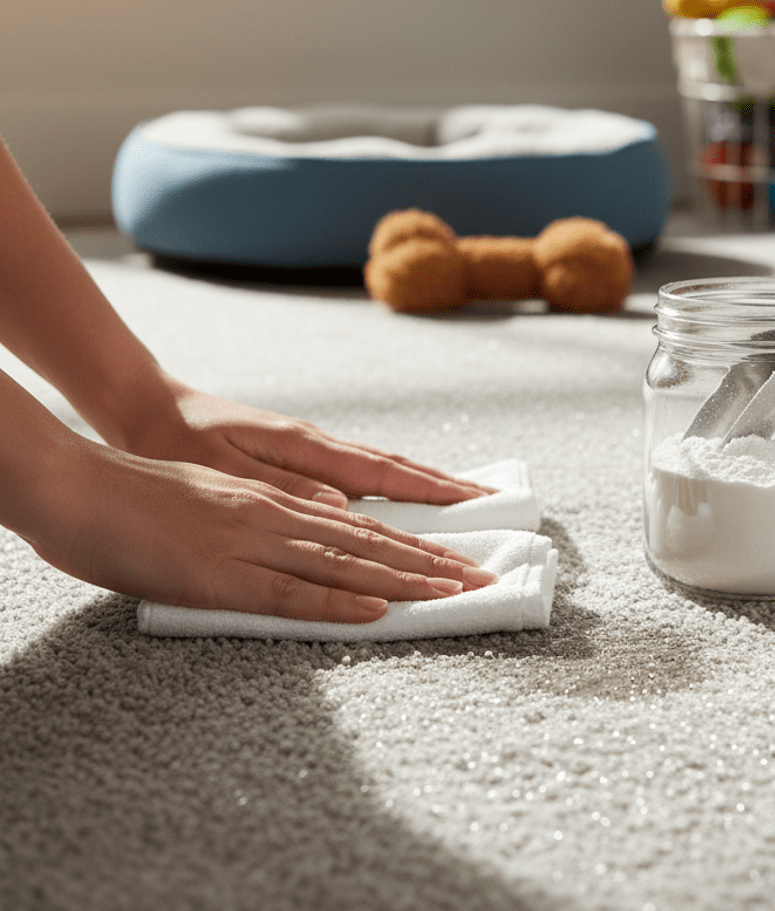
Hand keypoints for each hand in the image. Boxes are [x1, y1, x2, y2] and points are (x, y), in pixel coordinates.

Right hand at [30, 439, 496, 621]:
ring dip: (406, 578)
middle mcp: (276, 514)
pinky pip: (289, 591)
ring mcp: (251, 541)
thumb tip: (319, 529)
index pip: (361, 524)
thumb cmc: (140, 498)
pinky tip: (377, 609)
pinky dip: (338, 600)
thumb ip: (268, 517)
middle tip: (484, 579)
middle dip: (432, 563)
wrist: (78, 484)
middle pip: (370, 541)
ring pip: (345, 562)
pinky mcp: (219, 573)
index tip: (460, 558)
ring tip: (457, 590)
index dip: (414, 542)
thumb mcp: (217, 502)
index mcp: (276, 500)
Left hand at [114, 370, 493, 508]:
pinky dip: (396, 484)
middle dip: (447, 490)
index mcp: (305, 448)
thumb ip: (281, 488)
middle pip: (397, 469)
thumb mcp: (219, 468)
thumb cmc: (177, 437)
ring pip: (384, 469)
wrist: (144, 402)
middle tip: (495, 506)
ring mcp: (312, 448)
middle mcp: (318, 445)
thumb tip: (342, 508)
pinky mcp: (300, 455)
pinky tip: (407, 495)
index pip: (385, 474)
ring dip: (428, 486)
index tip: (477, 504)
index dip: (434, 491)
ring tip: (467, 501)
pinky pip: (363, 473)